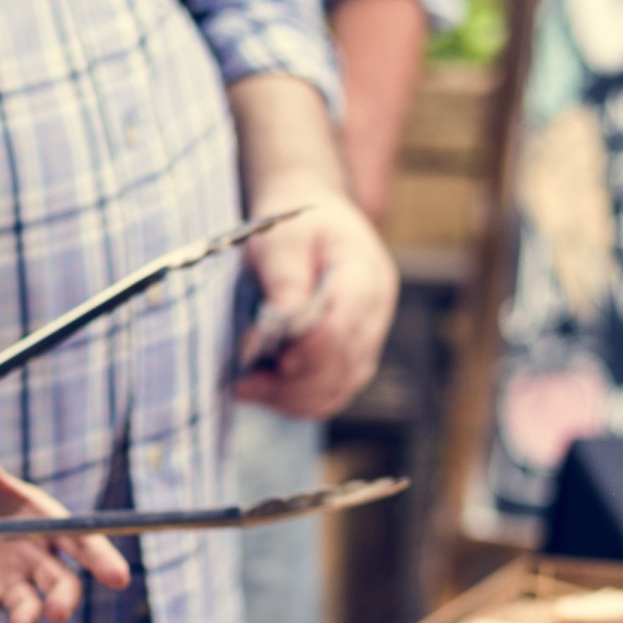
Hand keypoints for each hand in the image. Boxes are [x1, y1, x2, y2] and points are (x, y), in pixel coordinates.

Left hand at [0, 396, 130, 622]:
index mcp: (45, 522)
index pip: (83, 542)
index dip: (102, 560)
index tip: (119, 578)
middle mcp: (37, 558)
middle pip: (63, 583)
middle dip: (65, 598)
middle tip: (58, 611)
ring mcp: (12, 584)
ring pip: (30, 606)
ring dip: (29, 619)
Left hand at [235, 190, 398, 419]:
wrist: (314, 221)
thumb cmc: (295, 225)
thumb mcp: (282, 238)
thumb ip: (285, 278)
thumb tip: (282, 322)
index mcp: (365, 273)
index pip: (347, 323)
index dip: (314, 349)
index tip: (277, 363)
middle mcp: (376, 313)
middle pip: (345, 364)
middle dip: (295, 382)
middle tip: (247, 384)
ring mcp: (368, 340)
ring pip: (340, 388)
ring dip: (294, 398)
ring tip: (250, 390)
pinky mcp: (352, 358)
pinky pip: (333, 393)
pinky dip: (300, 401)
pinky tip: (267, 392)